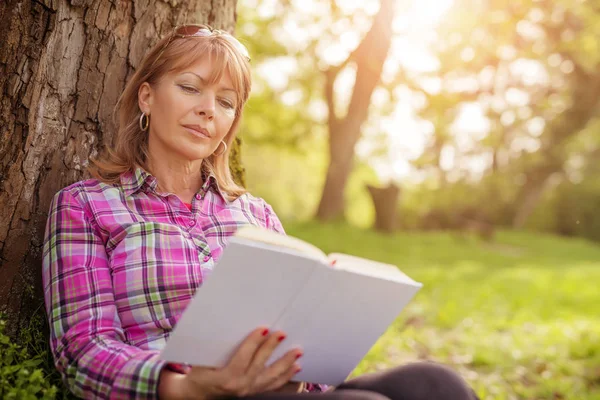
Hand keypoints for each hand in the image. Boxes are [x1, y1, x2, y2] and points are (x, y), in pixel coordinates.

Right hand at [178, 327, 302, 398]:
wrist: (198, 393)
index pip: (243, 358)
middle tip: (282, 334)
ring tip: (297, 351)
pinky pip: (274, 385)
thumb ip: (217, 345)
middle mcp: (240, 386)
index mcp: (226, 378)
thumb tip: (229, 321)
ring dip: (285, 363)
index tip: (263, 328)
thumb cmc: (200, 372)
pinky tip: (296, 366)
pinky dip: (286, 375)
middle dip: (272, 348)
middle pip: (260, 365)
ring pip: (271, 377)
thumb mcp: (203, 359)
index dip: (253, 343)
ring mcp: (249, 391)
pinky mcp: (255, 392)